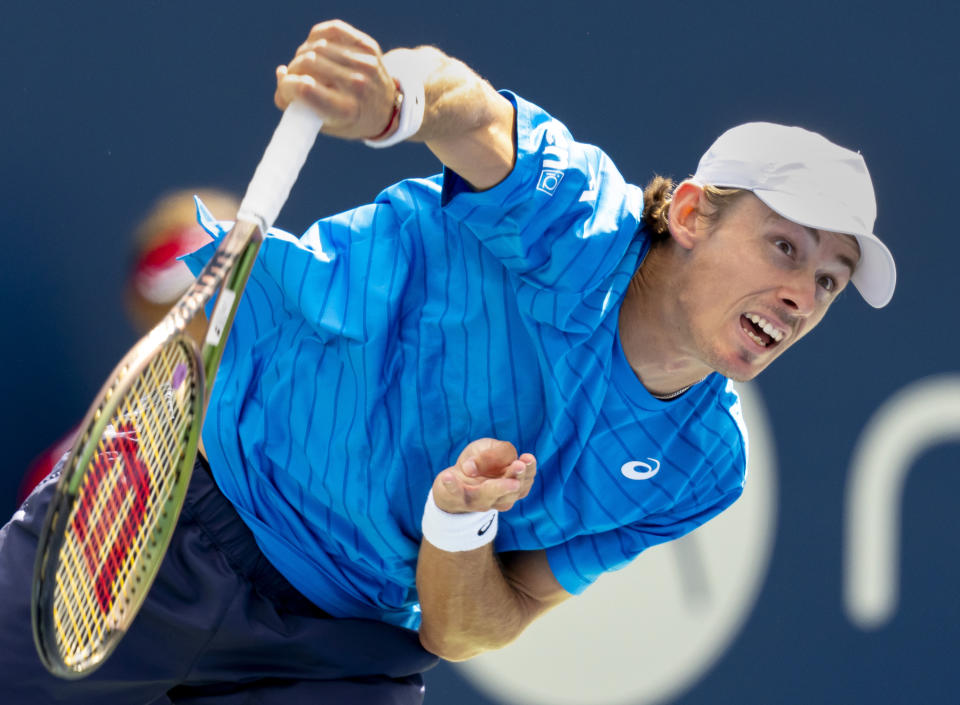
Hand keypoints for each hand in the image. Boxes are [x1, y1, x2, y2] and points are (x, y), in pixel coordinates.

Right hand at [274, 19, 396, 139]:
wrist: (388, 110)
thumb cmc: (349, 120)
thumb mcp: (323, 124)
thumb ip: (296, 104)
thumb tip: (280, 73)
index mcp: (346, 110)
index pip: (305, 87)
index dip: (286, 85)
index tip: (287, 88)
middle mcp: (357, 85)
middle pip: (308, 62)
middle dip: (293, 69)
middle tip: (295, 77)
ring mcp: (364, 63)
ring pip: (317, 44)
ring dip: (303, 54)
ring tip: (306, 65)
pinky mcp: (367, 46)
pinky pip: (332, 29)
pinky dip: (317, 36)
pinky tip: (316, 47)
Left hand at [432, 438, 536, 513]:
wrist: (453, 480)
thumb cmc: (479, 461)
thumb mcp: (488, 447)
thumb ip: (492, 453)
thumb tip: (475, 467)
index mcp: (514, 481)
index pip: (526, 478)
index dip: (529, 469)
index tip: (527, 458)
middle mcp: (502, 497)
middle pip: (513, 491)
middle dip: (515, 477)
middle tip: (518, 465)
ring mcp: (481, 501)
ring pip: (486, 496)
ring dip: (488, 487)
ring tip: (485, 472)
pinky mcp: (460, 499)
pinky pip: (457, 494)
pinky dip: (452, 486)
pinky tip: (447, 476)